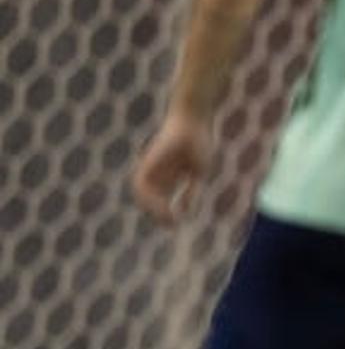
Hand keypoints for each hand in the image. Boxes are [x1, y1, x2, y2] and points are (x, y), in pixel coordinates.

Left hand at [130, 110, 212, 225]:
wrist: (193, 122)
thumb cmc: (199, 142)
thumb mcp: (198, 173)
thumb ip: (191, 192)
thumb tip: (187, 212)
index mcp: (169, 174)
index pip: (162, 199)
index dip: (167, 214)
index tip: (177, 225)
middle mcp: (156, 172)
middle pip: (150, 200)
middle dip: (158, 215)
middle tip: (171, 227)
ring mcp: (150, 167)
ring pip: (143, 196)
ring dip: (153, 211)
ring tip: (168, 221)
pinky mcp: (146, 163)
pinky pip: (140, 187)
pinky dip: (150, 200)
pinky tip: (165, 208)